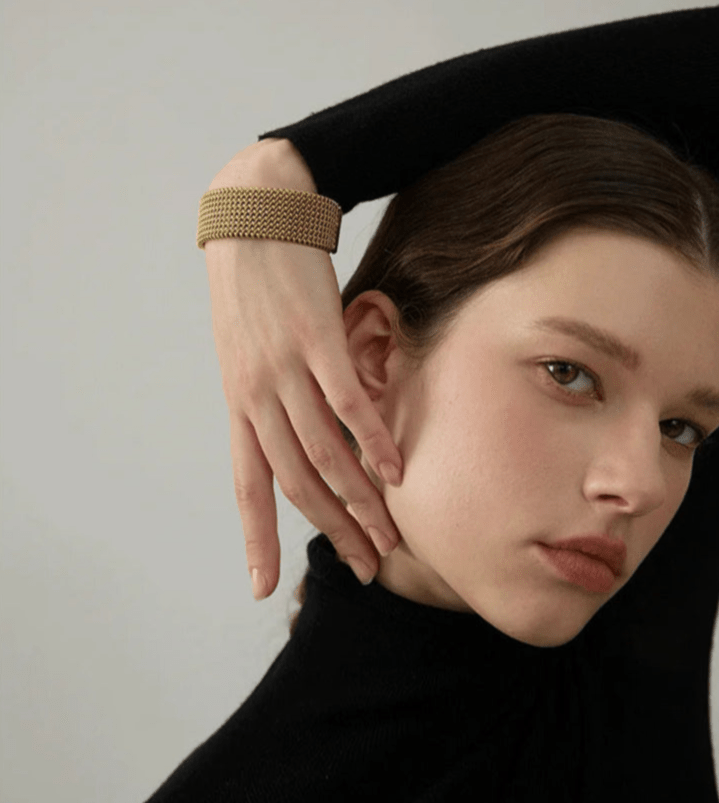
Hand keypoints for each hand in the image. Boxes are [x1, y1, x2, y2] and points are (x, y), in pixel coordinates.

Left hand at [203, 143, 402, 599]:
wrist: (256, 216)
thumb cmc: (257, 291)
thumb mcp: (248, 353)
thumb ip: (272, 400)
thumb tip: (305, 438)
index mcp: (239, 404)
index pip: (247, 485)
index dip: (255, 538)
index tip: (260, 586)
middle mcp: (257, 395)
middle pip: (297, 482)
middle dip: (333, 531)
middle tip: (365, 567)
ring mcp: (287, 368)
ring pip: (325, 452)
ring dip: (360, 500)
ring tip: (388, 536)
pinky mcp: (319, 338)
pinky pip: (349, 403)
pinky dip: (373, 441)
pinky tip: (395, 471)